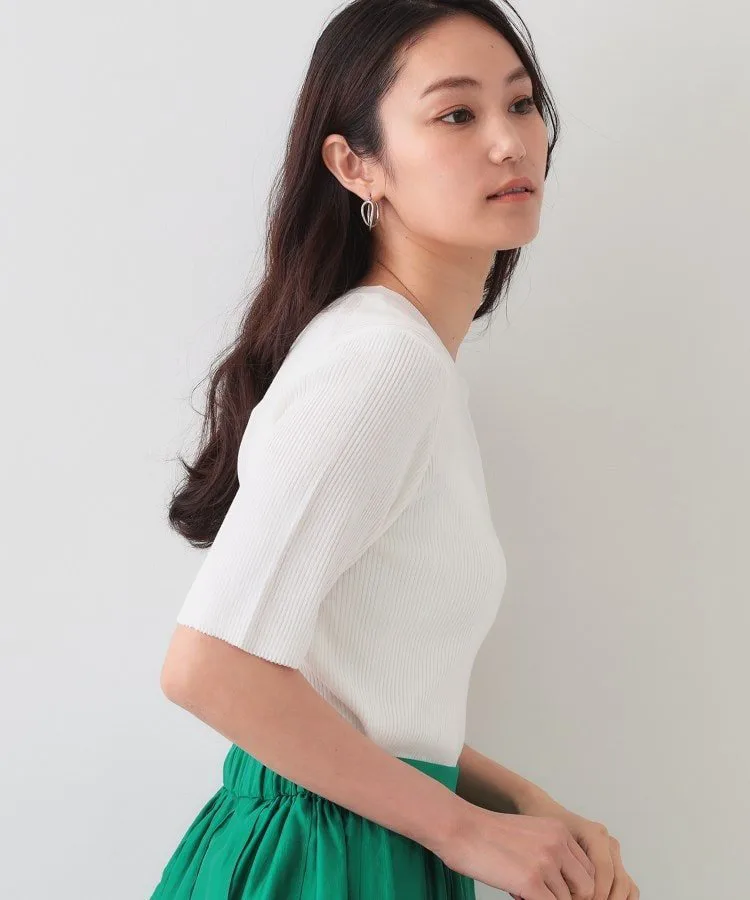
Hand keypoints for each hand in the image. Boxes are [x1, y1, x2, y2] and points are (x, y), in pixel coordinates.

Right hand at [437, 802, 595, 898]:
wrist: (460, 828)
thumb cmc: (487, 833)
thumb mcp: (529, 833)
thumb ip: (551, 852)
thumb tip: (563, 885)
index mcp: (559, 830)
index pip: (588, 868)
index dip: (575, 886)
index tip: (557, 890)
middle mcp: (558, 844)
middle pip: (587, 888)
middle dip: (570, 898)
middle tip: (544, 895)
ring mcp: (546, 863)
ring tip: (522, 890)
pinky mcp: (532, 883)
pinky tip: (516, 894)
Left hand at [514, 790, 639, 899]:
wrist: (545, 813)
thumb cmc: (546, 830)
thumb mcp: (552, 846)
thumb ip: (565, 867)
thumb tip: (568, 893)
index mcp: (595, 835)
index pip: (603, 872)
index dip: (592, 893)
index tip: (576, 899)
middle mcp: (608, 842)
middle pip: (617, 881)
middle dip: (602, 898)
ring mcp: (613, 851)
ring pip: (625, 884)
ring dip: (613, 899)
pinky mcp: (614, 861)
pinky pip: (627, 884)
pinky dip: (621, 897)